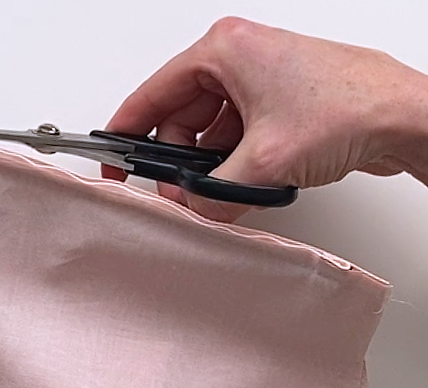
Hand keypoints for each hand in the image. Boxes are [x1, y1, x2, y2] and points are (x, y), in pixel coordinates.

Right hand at [105, 17, 427, 221]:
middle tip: (177, 192)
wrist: (410, 117)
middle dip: (178, 159)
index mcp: (223, 50)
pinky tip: (243, 183)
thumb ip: (213, 193)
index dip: (127, 134)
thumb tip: (191, 210)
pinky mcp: (278, 102)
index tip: (114, 162)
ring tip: (219, 190)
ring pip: (209, 130)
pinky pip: (236, 135)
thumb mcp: (265, 160)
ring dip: (209, 164)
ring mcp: (259, 79)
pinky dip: (234, 162)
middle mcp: (238, 58)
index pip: (152, 94)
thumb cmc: (352, 107)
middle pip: (180, 116)